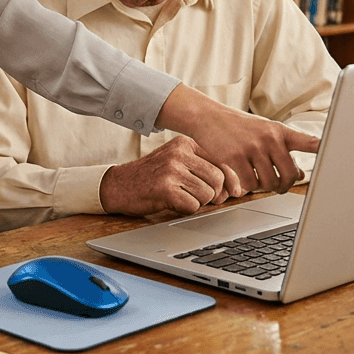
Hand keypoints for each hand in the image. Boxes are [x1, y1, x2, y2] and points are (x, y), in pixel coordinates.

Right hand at [99, 136, 237, 216]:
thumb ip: (203, 168)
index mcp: (185, 144)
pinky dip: (186, 210)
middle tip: (204, 199)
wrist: (118, 185)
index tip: (234, 191)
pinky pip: (192, 205)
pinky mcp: (164, 188)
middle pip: (218, 179)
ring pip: (207, 194)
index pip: (222, 161)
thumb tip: (236, 187)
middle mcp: (178, 153)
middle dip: (216, 194)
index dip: (231, 180)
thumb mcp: (176, 162)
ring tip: (183, 198)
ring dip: (199, 203)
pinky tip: (173, 203)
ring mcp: (170, 169)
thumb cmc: (152, 177)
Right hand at [157, 85, 318, 194]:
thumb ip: (283, 151)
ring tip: (259, 181)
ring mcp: (252, 148)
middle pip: (290, 174)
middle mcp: (269, 138)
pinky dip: (249, 186)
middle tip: (278, 186)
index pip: (310, 142)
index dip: (327, 151)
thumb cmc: (238, 127)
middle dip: (285, 186)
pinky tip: (245, 179)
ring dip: (265, 187)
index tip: (342, 156)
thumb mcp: (263, 133)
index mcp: (280, 131)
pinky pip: (250, 184)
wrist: (208, 117)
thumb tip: (300, 174)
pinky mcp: (235, 157)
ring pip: (270, 182)